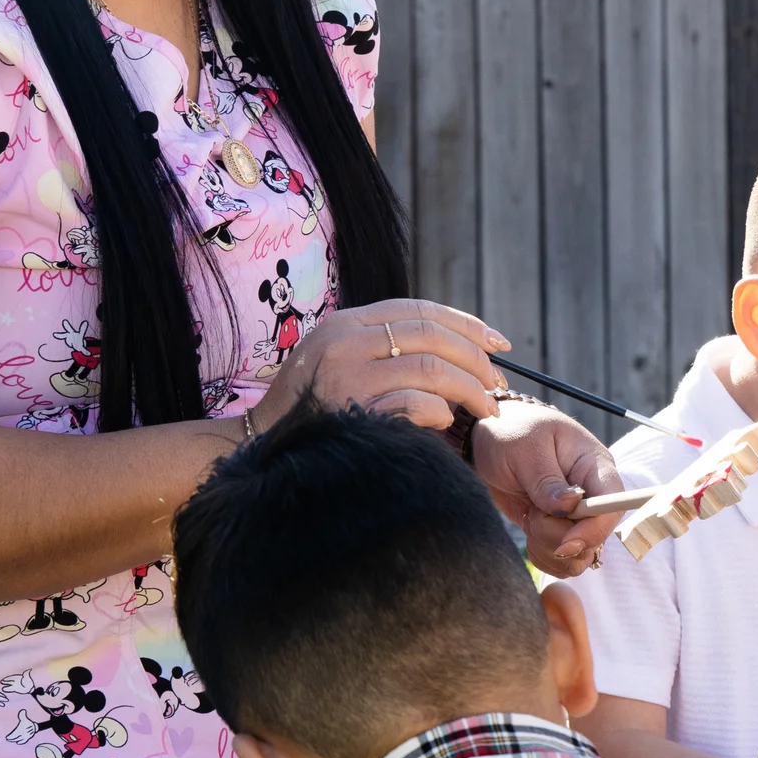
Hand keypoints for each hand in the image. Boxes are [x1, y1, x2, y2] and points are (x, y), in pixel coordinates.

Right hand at [253, 299, 501, 431]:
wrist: (260, 446)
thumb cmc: (308, 407)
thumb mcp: (336, 359)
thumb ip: (380, 346)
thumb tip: (452, 348)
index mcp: (347, 323)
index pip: (419, 310)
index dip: (466, 324)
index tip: (498, 342)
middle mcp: (346, 341)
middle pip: (433, 337)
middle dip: (476, 360)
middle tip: (497, 384)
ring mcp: (348, 375)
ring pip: (432, 369)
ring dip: (470, 390)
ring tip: (485, 408)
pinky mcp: (352, 411)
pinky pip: (414, 403)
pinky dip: (439, 411)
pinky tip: (446, 421)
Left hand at [472, 399, 622, 575]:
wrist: (492, 442)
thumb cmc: (512, 432)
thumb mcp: (524, 448)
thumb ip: (546, 479)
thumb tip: (571, 505)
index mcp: (595, 466)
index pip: (614, 505)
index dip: (595, 529)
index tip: (565, 541)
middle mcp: (593, 494)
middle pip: (594, 538)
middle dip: (557, 536)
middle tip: (532, 511)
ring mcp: (578, 516)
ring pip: (579, 556)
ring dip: (547, 546)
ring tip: (529, 514)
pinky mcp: (561, 531)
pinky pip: (562, 562)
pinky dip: (542, 555)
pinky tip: (529, 528)